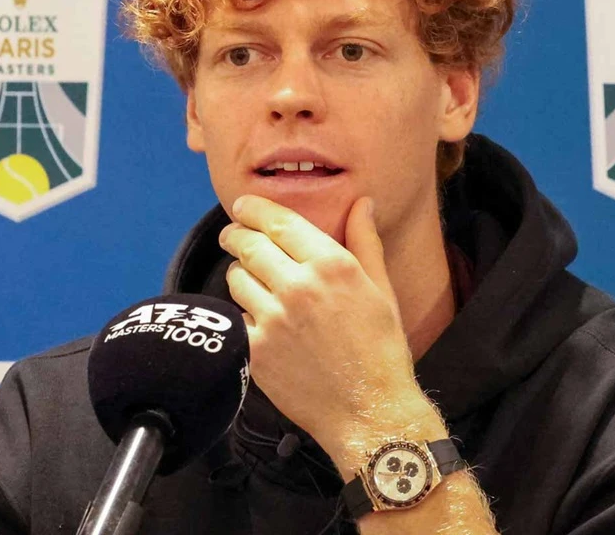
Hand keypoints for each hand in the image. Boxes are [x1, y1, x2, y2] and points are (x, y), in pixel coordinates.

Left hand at [219, 194, 421, 456]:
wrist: (368, 411)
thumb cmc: (381, 349)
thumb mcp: (381, 289)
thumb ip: (365, 241)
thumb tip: (362, 202)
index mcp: (332, 265)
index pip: (278, 221)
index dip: (254, 208)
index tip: (243, 205)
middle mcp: (299, 286)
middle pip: (248, 245)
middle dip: (235, 234)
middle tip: (232, 234)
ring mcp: (273, 319)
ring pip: (236, 278)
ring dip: (241, 273)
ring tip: (253, 279)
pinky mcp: (256, 350)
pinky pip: (238, 316)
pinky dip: (246, 313)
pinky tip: (263, 319)